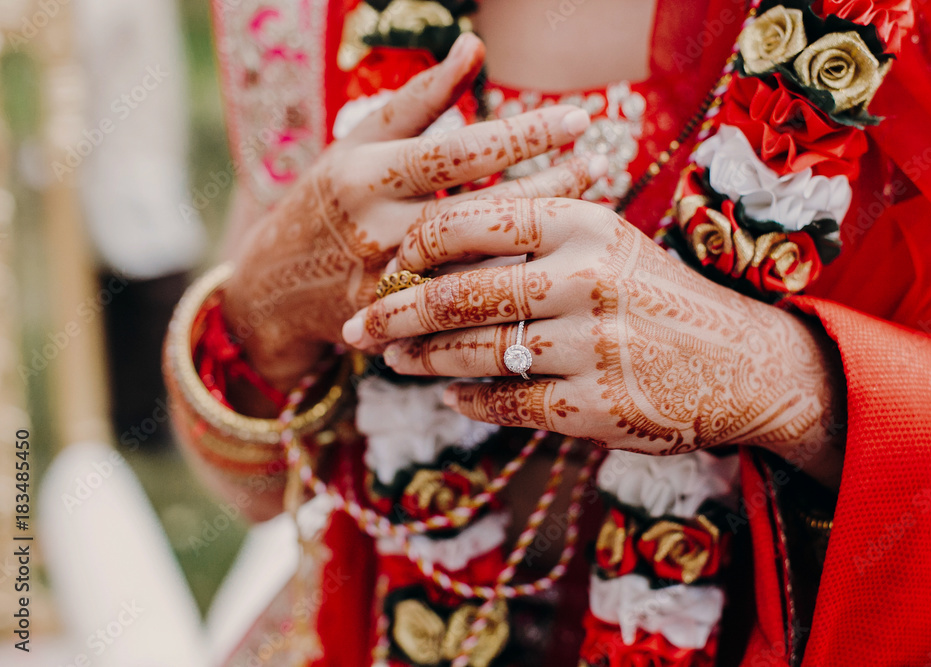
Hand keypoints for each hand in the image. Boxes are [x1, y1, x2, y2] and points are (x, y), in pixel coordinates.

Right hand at [222, 34, 601, 390]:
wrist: (275, 284)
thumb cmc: (330, 196)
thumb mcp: (362, 140)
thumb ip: (421, 98)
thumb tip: (473, 48)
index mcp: (368, 175)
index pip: (460, 152)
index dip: (523, 135)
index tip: (577, 117)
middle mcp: (380, 231)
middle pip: (484, 210)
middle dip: (550, 185)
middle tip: (599, 163)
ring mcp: (390, 284)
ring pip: (487, 262)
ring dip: (544, 233)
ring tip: (590, 204)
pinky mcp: (402, 323)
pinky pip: (472, 305)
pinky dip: (516, 279)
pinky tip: (554, 256)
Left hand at [342, 198, 844, 483]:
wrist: (738, 361)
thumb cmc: (657, 295)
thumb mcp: (607, 242)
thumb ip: (532, 239)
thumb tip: (429, 254)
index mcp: (582, 223)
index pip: (468, 222)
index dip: (415, 248)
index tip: (391, 268)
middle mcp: (585, 278)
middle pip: (458, 294)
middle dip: (395, 314)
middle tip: (361, 328)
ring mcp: (590, 345)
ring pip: (474, 352)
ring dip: (423, 360)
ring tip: (396, 361)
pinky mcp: (594, 406)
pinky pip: (506, 402)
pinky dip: (470, 400)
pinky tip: (452, 398)